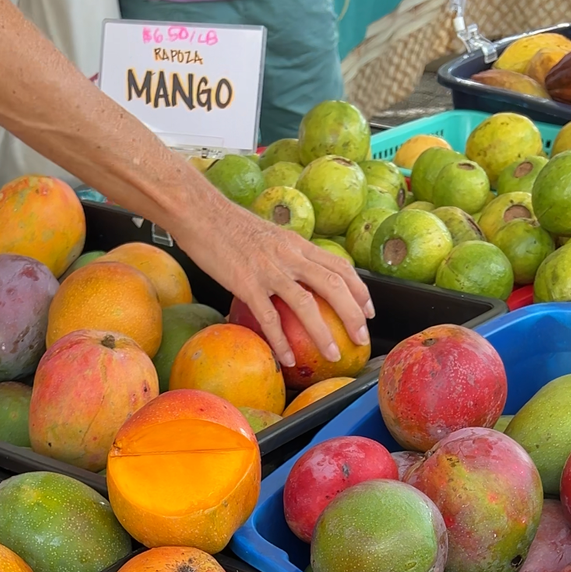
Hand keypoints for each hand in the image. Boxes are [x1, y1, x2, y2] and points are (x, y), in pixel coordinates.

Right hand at [171, 190, 374, 369]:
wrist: (202, 213)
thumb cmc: (229, 226)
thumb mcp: (270, 236)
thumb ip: (288, 255)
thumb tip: (299, 274)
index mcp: (298, 244)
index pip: (340, 266)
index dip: (359, 290)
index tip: (368, 311)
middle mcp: (290, 256)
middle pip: (333, 286)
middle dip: (352, 315)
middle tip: (361, 339)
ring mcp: (269, 271)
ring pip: (306, 305)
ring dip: (323, 333)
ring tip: (333, 355)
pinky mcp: (246, 284)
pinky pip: (269, 318)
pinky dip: (281, 341)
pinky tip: (286, 358)